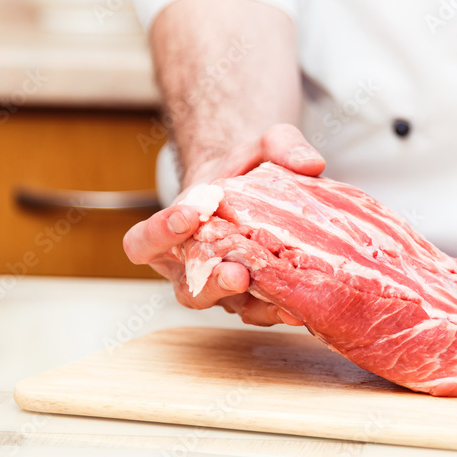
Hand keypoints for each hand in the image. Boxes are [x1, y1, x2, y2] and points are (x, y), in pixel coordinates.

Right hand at [123, 123, 323, 325]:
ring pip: (227, 306)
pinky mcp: (252, 299)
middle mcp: (191, 266)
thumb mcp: (263, 146)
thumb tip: (312, 164)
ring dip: (250, 303)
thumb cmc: (246, 172)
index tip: (188, 214)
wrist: (262, 197)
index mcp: (172, 230)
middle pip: (187, 287)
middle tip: (237, 273)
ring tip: (276, 298)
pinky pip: (258, 311)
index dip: (159, 233)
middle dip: (212, 281)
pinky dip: (277, 308)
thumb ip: (282, 145)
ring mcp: (222, 288)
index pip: (144, 241)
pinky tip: (299, 304)